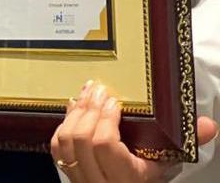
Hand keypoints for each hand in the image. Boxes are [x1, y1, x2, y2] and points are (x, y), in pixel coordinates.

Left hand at [50, 80, 218, 181]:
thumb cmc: (148, 179)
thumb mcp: (167, 164)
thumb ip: (184, 141)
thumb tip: (207, 125)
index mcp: (127, 180)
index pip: (104, 145)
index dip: (105, 119)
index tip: (114, 101)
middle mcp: (101, 181)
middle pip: (82, 140)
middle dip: (89, 109)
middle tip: (98, 89)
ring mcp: (82, 179)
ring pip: (66, 142)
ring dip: (75, 114)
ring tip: (86, 94)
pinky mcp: (70, 174)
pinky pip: (58, 148)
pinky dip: (64, 124)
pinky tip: (74, 108)